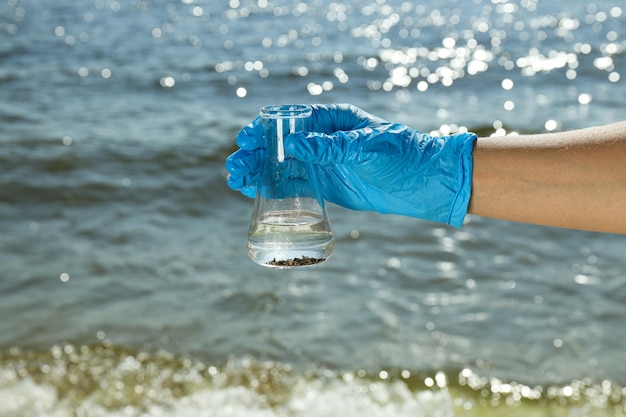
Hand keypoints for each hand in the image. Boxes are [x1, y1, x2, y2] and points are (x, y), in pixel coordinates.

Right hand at [226, 104, 476, 226]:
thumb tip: (293, 145)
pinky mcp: (324, 186)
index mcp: (331, 121)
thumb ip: (331, 147)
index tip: (246, 140)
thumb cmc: (401, 155)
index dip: (264, 129)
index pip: (290, 120)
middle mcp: (322, 141)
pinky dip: (272, 187)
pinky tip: (253, 192)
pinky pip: (293, 185)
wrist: (423, 184)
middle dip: (254, 154)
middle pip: (279, 145)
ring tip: (236, 180)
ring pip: (281, 166)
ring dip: (257, 171)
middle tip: (235, 167)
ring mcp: (321, 164)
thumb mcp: (366, 147)